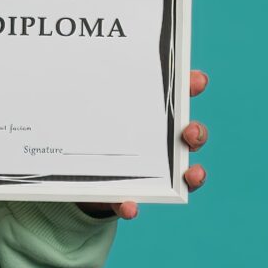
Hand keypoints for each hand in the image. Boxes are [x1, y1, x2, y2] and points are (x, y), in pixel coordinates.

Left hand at [78, 69, 209, 219]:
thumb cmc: (89, 131)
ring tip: (190, 173)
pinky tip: (130, 206)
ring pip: (181, 173)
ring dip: (192, 173)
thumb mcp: (88, 109)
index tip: (197, 79)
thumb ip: (88, 92)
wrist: (70, 172)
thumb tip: (70, 60)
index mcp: (151, 116)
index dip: (191, 85)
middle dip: (197, 132)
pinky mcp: (126, 195)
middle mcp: (160, 144)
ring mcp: (150, 173)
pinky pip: (134, 202)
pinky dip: (132, 205)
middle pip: (190, 136)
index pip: (177, 96)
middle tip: (190, 131)